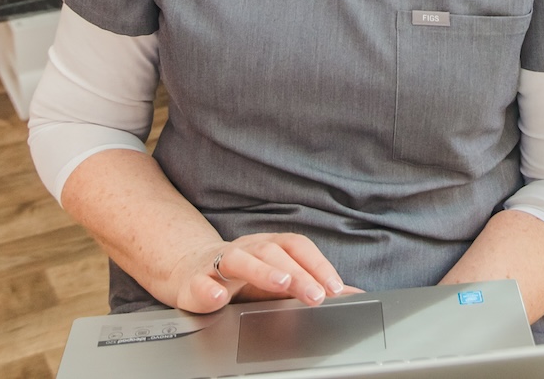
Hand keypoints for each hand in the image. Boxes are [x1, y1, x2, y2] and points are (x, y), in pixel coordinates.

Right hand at [169, 232, 355, 312]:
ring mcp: (219, 262)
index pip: (297, 247)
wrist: (190, 269)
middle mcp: (247, 249)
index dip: (317, 264)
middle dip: (297, 273)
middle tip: (317, 296)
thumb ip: (310, 285)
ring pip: (239, 259)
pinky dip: (208, 289)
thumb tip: (354, 294)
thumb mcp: (277, 279)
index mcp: (269, 246)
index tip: (336, 288)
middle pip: (272, 253)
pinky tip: (218, 298)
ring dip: (261, 271)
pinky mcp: (194, 280)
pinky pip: (199, 282)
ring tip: (280, 284)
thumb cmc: (242, 276)